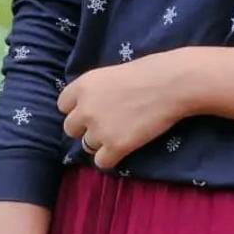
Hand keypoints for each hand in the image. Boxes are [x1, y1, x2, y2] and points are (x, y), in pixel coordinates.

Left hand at [57, 48, 188, 169]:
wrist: (171, 84)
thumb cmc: (148, 71)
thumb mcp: (113, 73)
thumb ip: (96, 91)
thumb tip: (91, 105)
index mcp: (84, 85)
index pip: (63, 105)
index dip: (77, 108)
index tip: (92, 108)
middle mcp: (85, 108)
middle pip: (70, 128)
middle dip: (85, 127)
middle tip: (106, 123)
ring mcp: (99, 129)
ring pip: (87, 146)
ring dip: (101, 142)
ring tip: (121, 132)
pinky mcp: (115, 147)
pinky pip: (101, 162)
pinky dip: (111, 157)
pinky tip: (125, 147)